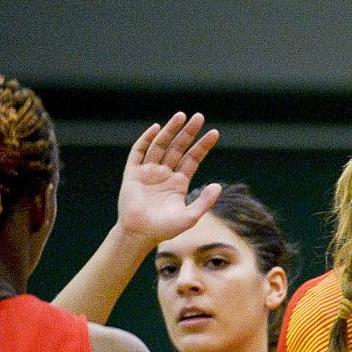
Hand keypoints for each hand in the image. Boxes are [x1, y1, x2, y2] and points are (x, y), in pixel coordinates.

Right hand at [113, 113, 222, 250]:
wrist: (140, 234)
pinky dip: (146, 140)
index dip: (203, 146)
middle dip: (188, 132)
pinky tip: (156, 128)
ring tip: (181, 116)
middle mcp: (164, 173)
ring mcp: (148, 172)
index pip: (193, 158)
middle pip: (178, 148)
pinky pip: (139, 152)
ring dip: (170, 131)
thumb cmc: (165, 229)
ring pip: (160, 146)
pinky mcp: (133, 173)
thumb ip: (205, 202)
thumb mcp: (190, 217)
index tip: (214, 133)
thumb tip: (218, 186)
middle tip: (199, 117)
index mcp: (179, 182)